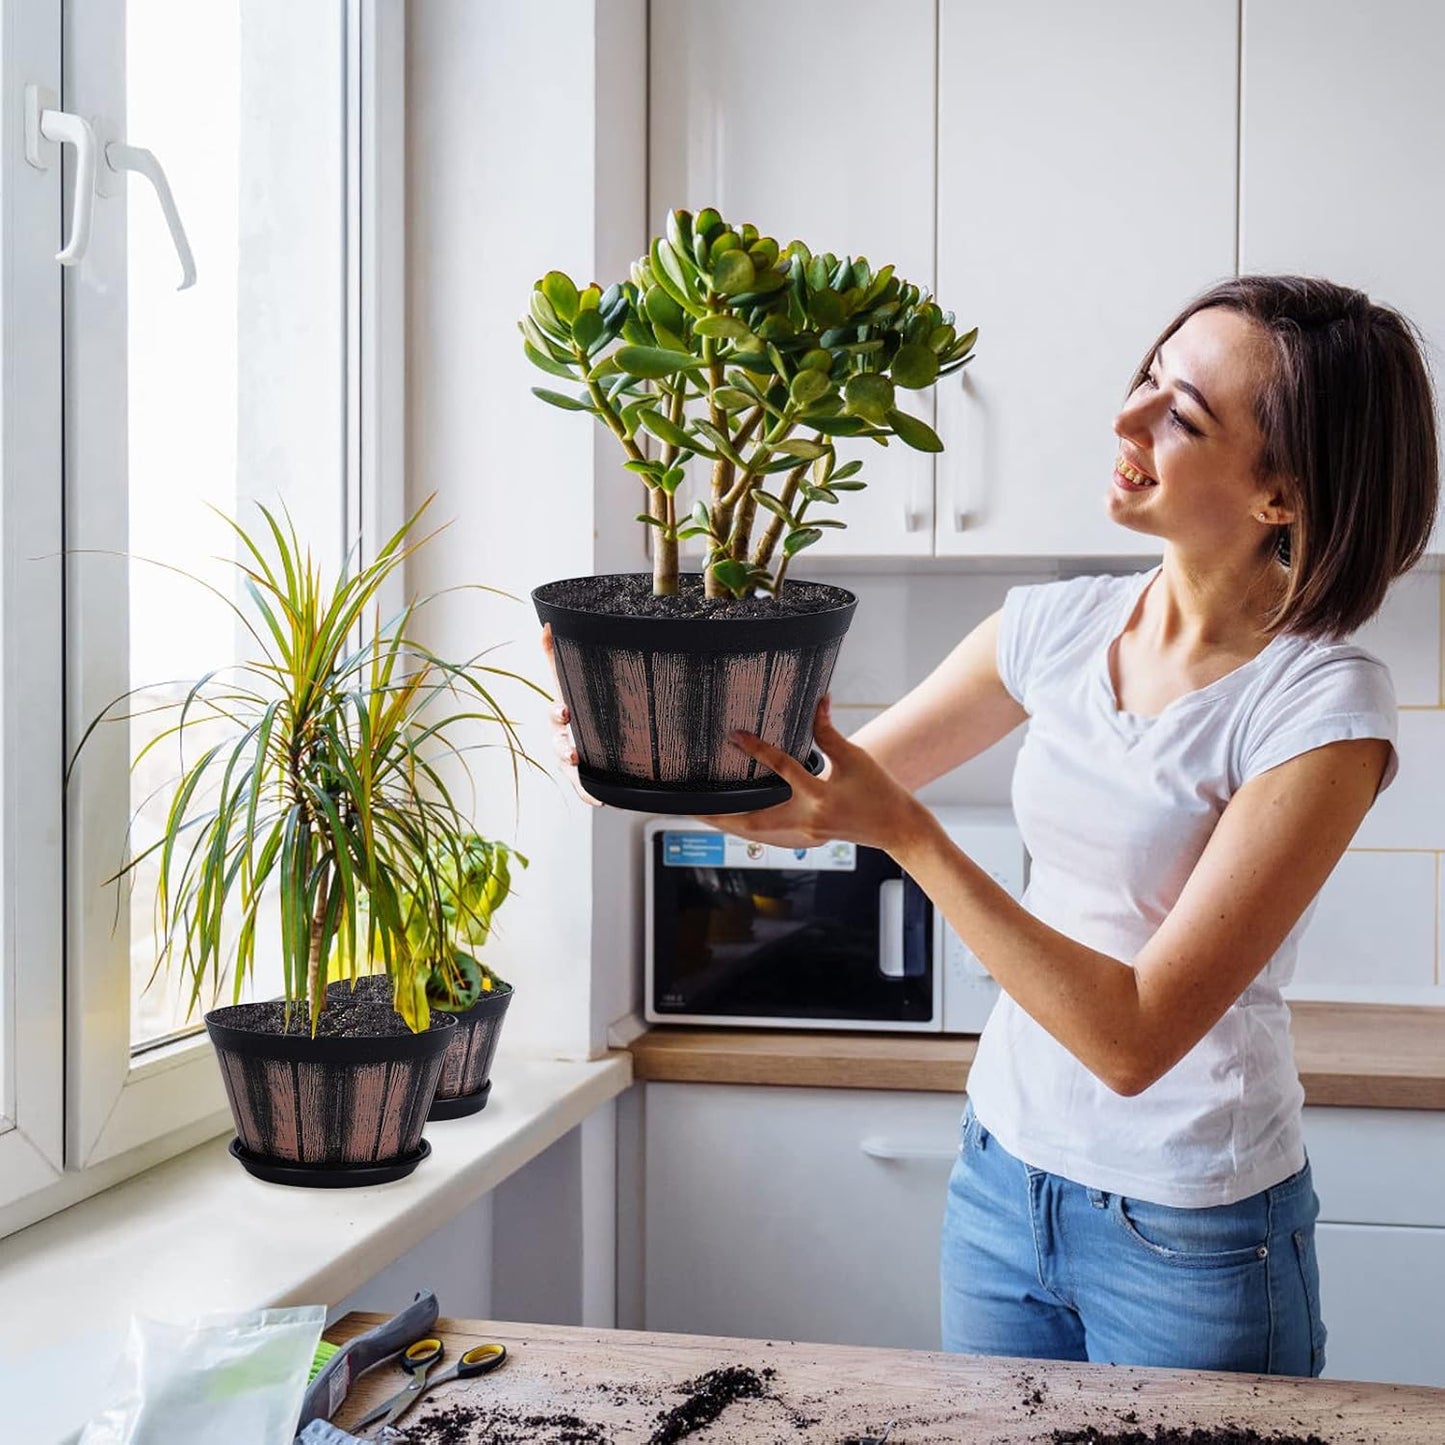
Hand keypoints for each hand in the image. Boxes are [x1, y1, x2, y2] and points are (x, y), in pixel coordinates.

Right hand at [541, 623, 600, 807]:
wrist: (614, 741)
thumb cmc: (590, 707)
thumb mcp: (580, 682)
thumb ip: (559, 655)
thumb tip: (547, 623)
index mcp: (567, 716)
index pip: (556, 713)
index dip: (556, 712)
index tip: (565, 712)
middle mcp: (568, 738)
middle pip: (558, 744)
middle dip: (562, 746)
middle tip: (572, 750)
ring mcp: (576, 759)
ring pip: (569, 767)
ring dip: (573, 771)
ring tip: (583, 771)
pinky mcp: (588, 777)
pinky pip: (585, 789)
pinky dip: (588, 795)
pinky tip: (599, 801)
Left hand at [699, 696, 928, 855]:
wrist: (897, 827)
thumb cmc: (879, 790)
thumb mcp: (856, 758)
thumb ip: (830, 732)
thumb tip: (819, 699)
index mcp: (820, 796)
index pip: (782, 769)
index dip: (758, 749)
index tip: (735, 735)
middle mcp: (807, 820)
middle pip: (754, 820)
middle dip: (720, 813)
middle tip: (691, 803)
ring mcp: (804, 833)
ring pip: (756, 832)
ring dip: (727, 823)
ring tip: (699, 811)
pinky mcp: (805, 837)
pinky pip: (767, 834)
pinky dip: (746, 827)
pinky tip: (730, 818)